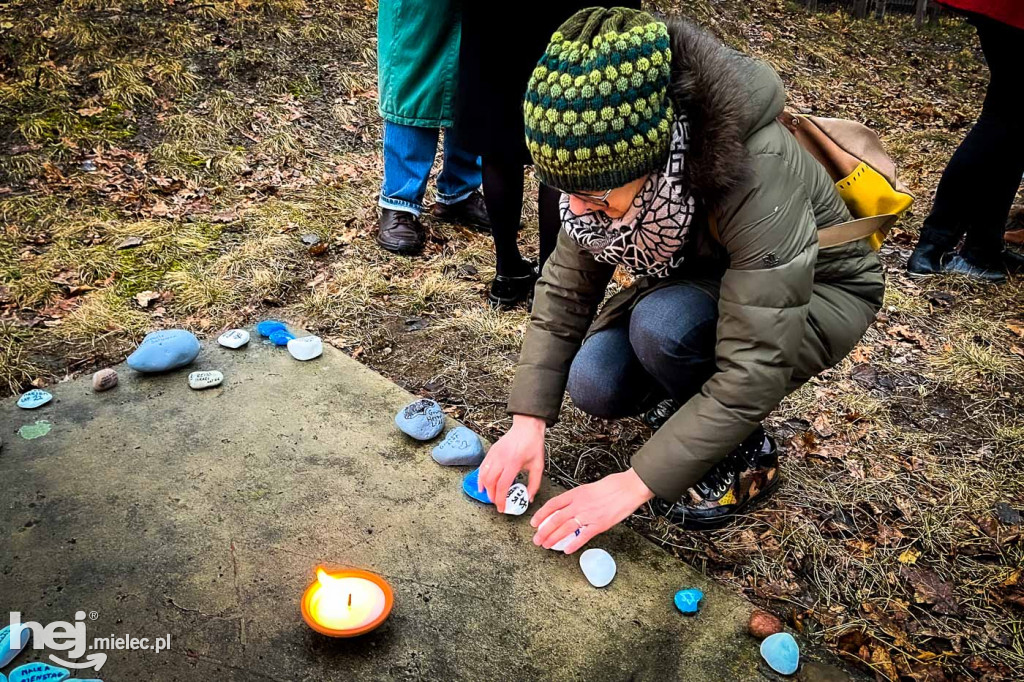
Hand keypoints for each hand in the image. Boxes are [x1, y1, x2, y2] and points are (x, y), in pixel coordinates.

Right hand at [478, 415, 545, 512]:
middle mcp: (501, 459)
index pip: (503, 486)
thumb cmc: (533, 445)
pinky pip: (482, 467)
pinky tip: (482, 486)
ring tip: (490, 496)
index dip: (500, 499)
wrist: (526, 427)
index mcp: (514, 463)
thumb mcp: (538, 466)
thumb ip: (534, 484)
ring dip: (485, 488)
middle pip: (491, 482)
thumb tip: (529, 498)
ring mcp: (494, 455)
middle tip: (497, 503)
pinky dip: (480, 478)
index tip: (501, 508)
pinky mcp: (491, 452)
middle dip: (492, 496)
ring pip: (484, 475)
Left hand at [530, 469, 654, 553]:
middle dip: (544, 531)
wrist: (629, 488)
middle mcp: (580, 504)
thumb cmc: (613, 486)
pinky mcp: (600, 524)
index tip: (534, 522)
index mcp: (576, 493)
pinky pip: (584, 536)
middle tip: (537, 539)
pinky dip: (574, 544)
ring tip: (546, 545)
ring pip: (566, 528)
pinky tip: (566, 550)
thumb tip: (568, 508)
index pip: (553, 505)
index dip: (541, 514)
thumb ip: (578, 498)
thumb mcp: (589, 488)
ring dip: (554, 538)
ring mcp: (589, 515)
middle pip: (556, 519)